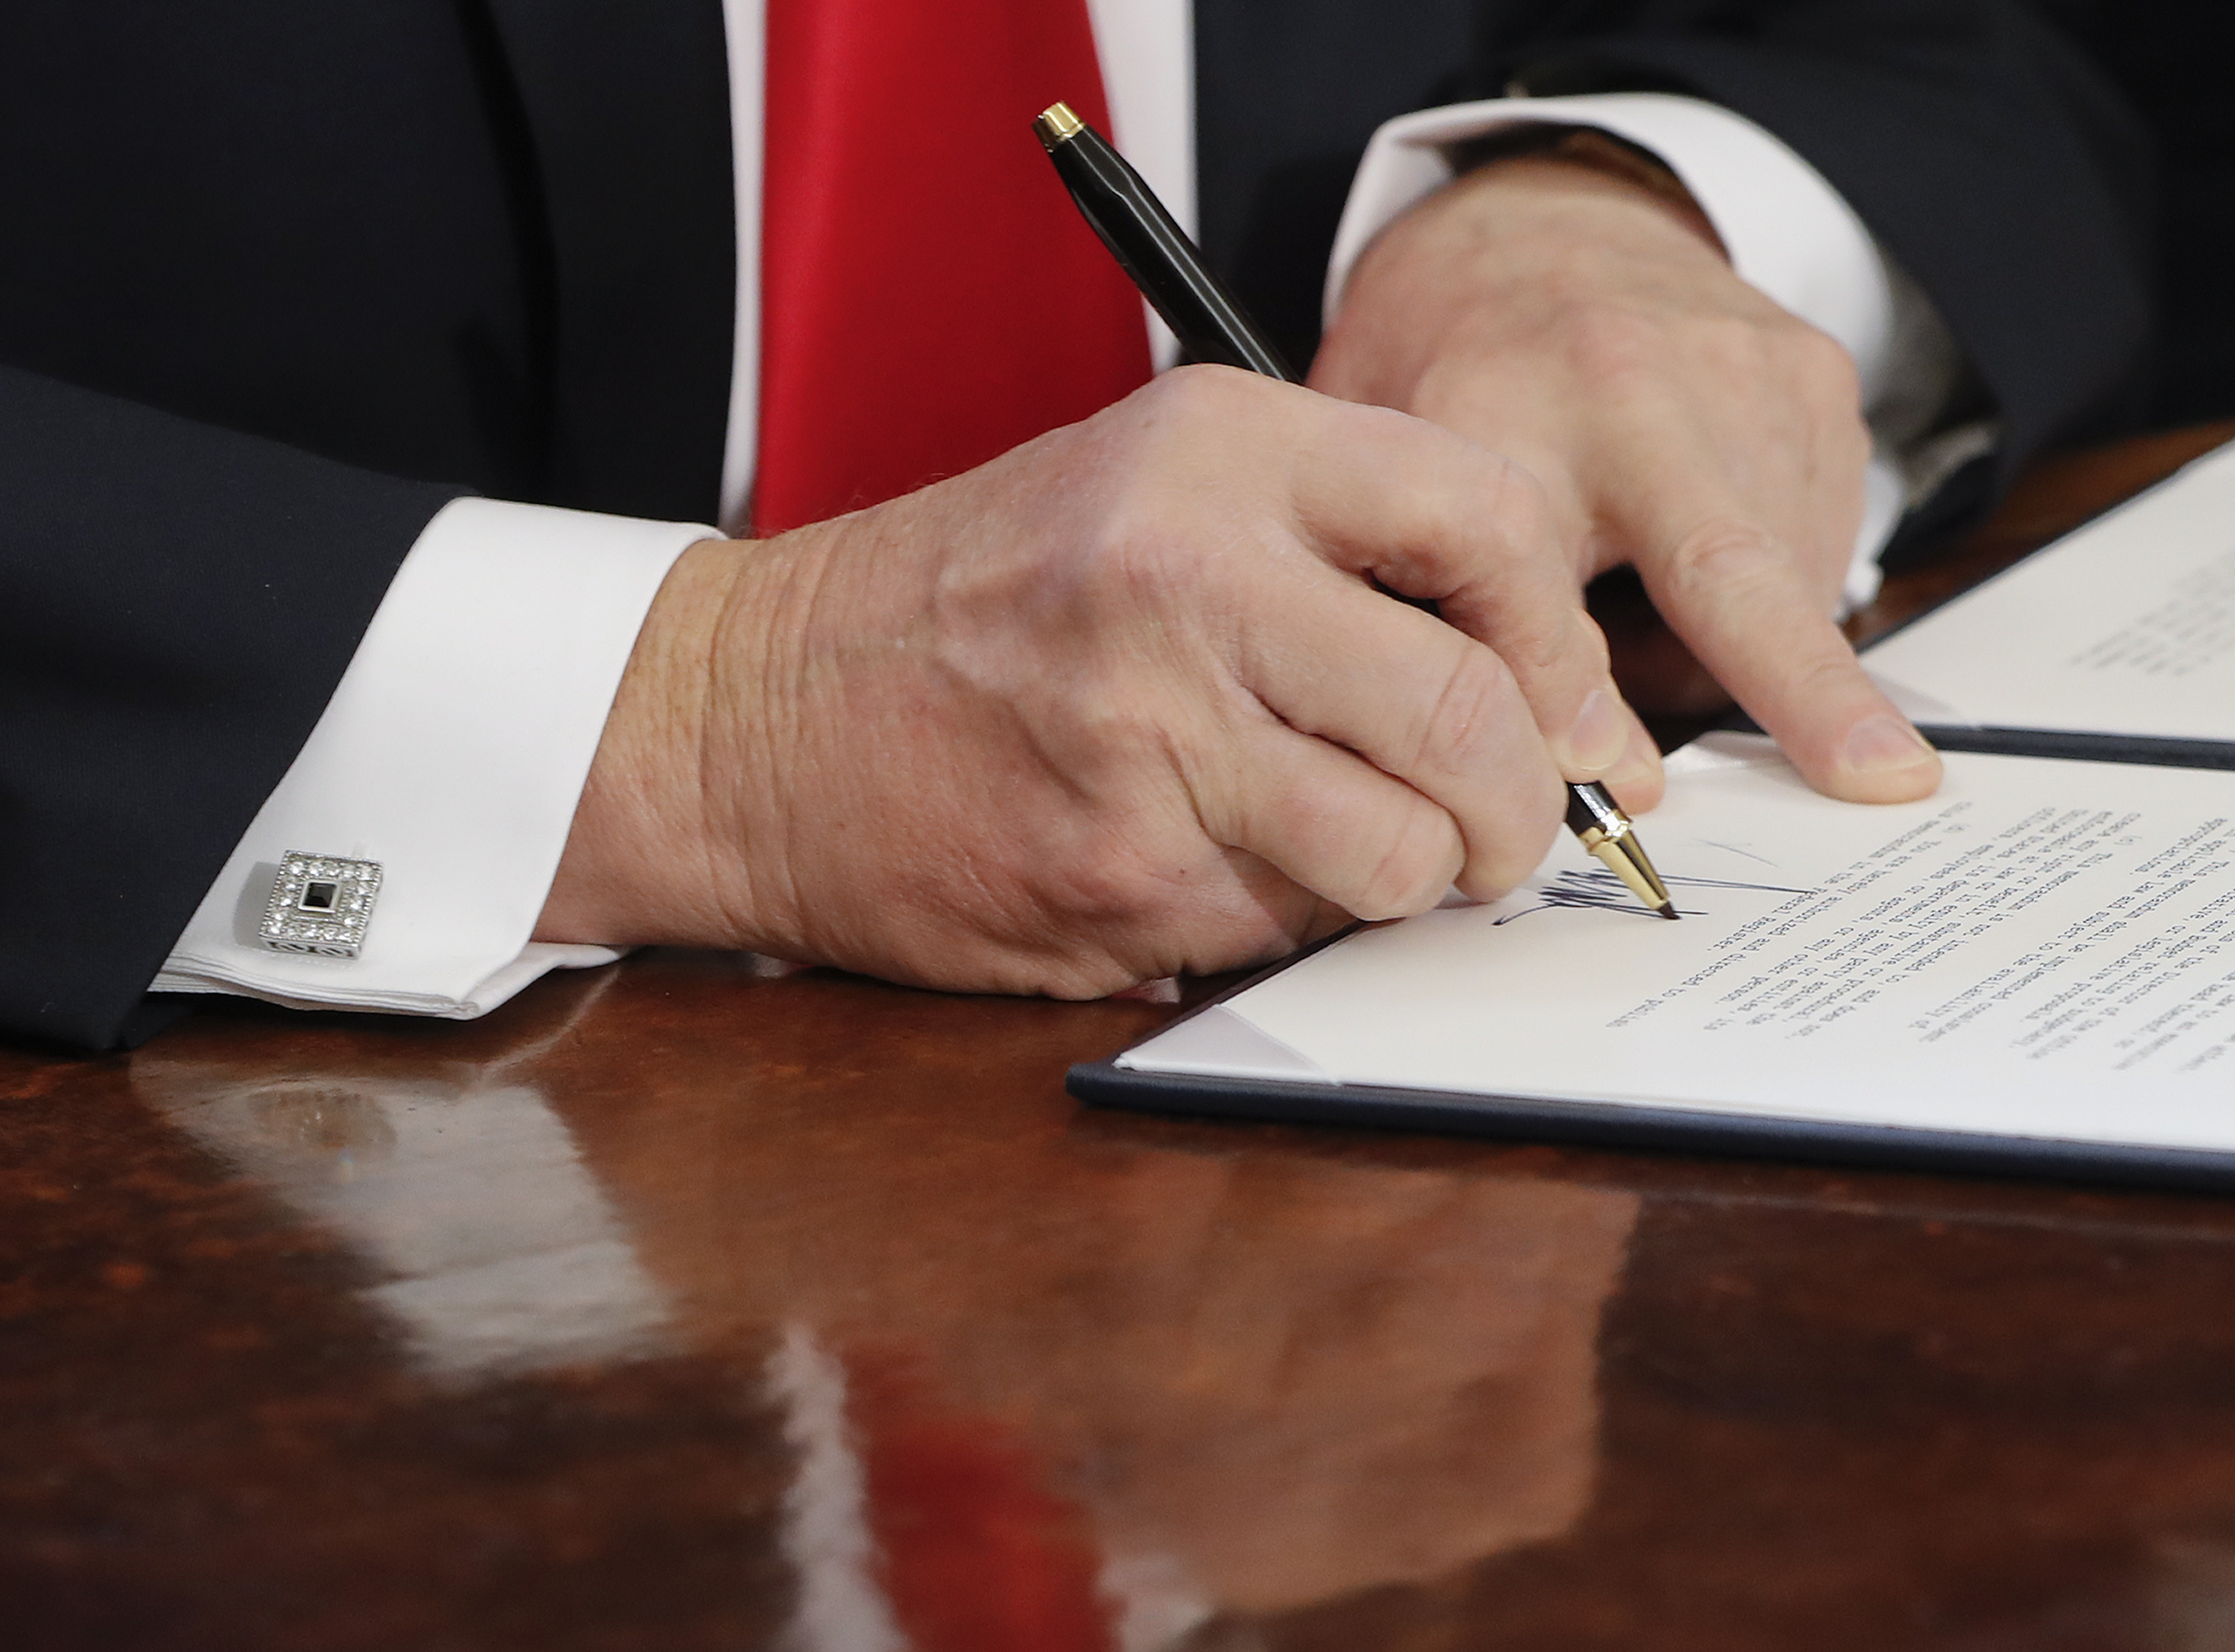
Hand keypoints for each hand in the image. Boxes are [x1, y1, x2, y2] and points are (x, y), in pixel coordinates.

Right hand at [535, 367, 1636, 993]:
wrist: (754, 716)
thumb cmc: (975, 605)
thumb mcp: (1155, 496)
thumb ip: (1349, 566)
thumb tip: (1569, 716)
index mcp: (1213, 450)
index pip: (1489, 524)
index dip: (1559, 642)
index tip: (1559, 706)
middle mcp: (1184, 577)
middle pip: (1472, 716)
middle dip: (1530, 808)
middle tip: (1511, 830)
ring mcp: (1145, 739)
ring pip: (1401, 855)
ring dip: (1415, 881)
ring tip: (1352, 851)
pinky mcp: (1113, 877)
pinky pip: (1291, 929)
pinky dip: (1290, 920)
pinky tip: (1208, 868)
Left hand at [1312, 148, 1941, 804]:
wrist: (1540, 224)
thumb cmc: (1453, 361)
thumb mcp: (1394, 475)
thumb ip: (1444, 611)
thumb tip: (1576, 769)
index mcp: (1506, 409)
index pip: (1543, 583)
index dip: (1574, 698)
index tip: (1609, 783)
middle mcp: (1643, 384)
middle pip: (1727, 567)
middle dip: (1800, 685)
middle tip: (1874, 775)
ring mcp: (1751, 377)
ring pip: (1784, 580)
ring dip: (1734, 649)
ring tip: (1637, 596)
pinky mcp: (1822, 381)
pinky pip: (1819, 540)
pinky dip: (1774, 594)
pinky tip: (1691, 549)